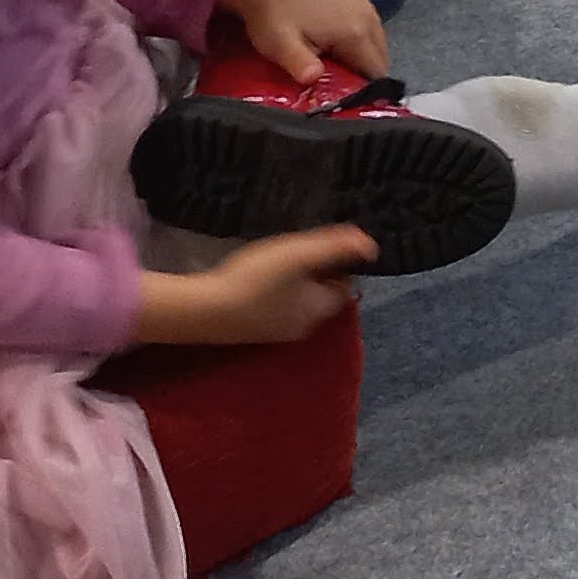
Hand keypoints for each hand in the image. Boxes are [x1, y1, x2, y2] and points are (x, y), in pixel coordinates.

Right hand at [137, 224, 375, 346]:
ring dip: (294, 282)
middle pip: (322, 295)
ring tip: (276, 260)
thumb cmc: (256, 280)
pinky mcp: (254, 331)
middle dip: (316, 273)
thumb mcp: (299, 255)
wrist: (204, 311)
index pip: (345, 286)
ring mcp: (277, 333)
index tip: (323, 245)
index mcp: (321, 310)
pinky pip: (275, 308)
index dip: (339, 263)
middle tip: (297, 250)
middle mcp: (304, 327)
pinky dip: (273, 293)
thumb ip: (335, 247)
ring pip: (298, 302)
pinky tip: (256, 279)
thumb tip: (373, 246)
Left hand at [217, 0, 389, 85]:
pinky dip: (360, 40)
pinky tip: (337, 46)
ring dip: (363, 58)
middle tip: (341, 88)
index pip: (377, 72)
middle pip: (380, 58)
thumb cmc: (271, 16)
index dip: (366, 92)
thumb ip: (301, 65)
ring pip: (376, 42)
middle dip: (366, 75)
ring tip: (338, 69)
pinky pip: (368, 26)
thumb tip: (314, 79)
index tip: (348, 102)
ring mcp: (363, 2)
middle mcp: (367, 15)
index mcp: (355, 31)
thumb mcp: (280, 45)